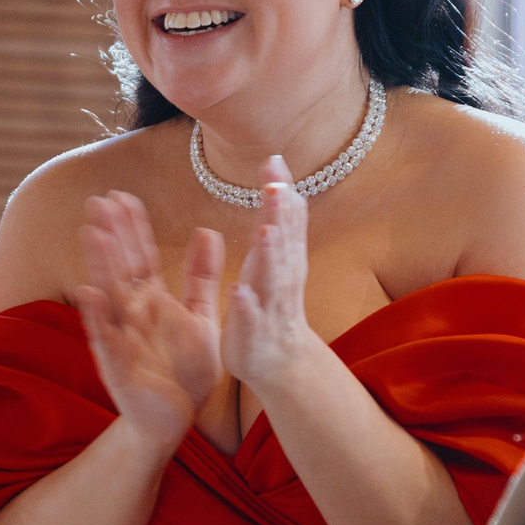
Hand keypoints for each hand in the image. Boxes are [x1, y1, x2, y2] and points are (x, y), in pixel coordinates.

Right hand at [74, 191, 222, 449]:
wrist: (176, 421)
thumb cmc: (185, 372)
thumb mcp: (201, 317)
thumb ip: (202, 277)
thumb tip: (207, 231)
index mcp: (151, 303)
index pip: (139, 258)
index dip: (131, 228)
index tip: (122, 196)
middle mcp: (131, 316)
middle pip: (119, 269)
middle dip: (110, 236)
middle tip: (99, 201)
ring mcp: (121, 340)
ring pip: (109, 297)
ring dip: (99, 266)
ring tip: (91, 233)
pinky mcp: (118, 368)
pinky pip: (107, 340)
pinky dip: (97, 319)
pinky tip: (89, 295)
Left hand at [222, 158, 325, 395]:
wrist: (281, 361)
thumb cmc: (274, 302)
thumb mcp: (279, 257)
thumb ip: (281, 219)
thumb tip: (282, 175)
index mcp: (283, 259)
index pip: (285, 221)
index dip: (280, 193)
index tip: (274, 163)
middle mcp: (281, 278)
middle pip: (282, 244)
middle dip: (280, 217)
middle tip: (276, 188)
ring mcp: (269, 307)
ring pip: (271, 279)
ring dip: (269, 256)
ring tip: (265, 231)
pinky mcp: (253, 334)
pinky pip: (250, 319)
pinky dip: (246, 306)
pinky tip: (238, 291)